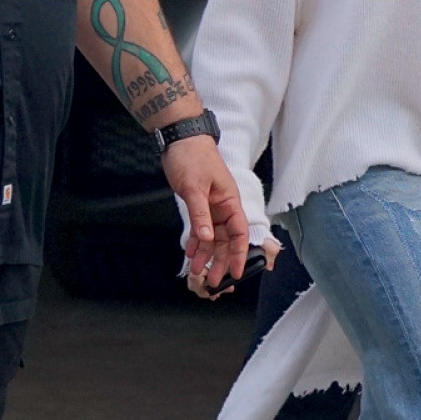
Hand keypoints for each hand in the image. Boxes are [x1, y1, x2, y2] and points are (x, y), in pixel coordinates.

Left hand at [160, 135, 248, 286]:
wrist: (180, 138)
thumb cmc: (193, 156)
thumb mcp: (194, 187)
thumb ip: (201, 214)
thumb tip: (207, 238)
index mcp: (230, 201)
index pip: (239, 233)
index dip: (239, 254)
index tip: (236, 272)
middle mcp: (224, 206)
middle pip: (226, 240)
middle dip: (221, 261)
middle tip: (214, 281)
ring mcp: (211, 206)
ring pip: (213, 237)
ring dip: (207, 254)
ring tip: (199, 271)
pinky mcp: (199, 204)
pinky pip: (201, 228)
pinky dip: (196, 241)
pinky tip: (191, 253)